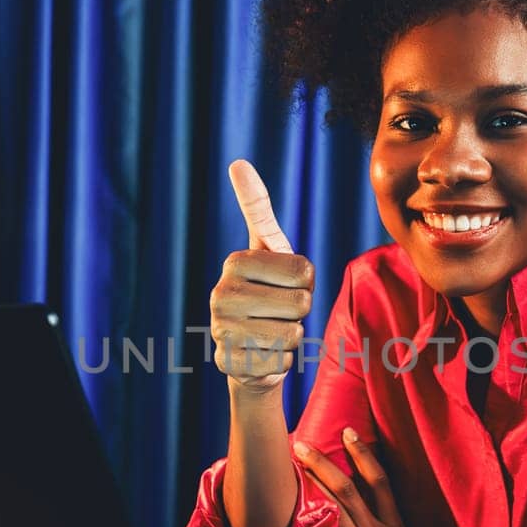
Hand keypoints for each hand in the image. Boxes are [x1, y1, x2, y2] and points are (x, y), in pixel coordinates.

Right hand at [211, 159, 314, 391]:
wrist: (247, 349)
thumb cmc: (266, 290)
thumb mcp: (267, 247)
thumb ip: (257, 207)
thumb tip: (237, 162)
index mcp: (235, 262)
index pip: (304, 271)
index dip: (304, 282)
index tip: (283, 282)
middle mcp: (221, 294)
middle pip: (300, 303)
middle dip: (299, 311)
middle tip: (276, 310)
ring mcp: (222, 331)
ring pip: (292, 334)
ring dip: (291, 337)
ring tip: (269, 331)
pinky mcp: (229, 364)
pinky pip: (282, 362)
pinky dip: (281, 361)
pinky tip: (261, 354)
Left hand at [295, 428, 442, 526]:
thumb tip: (366, 516)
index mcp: (394, 526)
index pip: (379, 481)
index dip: (364, 454)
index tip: (349, 432)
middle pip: (347, 489)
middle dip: (321, 465)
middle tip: (301, 445)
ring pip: (332, 511)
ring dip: (309, 490)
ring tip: (289, 472)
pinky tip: (289, 518)